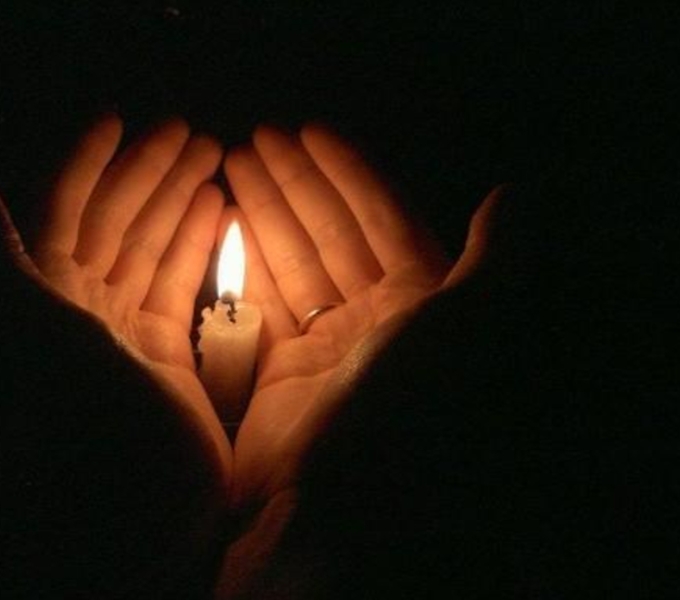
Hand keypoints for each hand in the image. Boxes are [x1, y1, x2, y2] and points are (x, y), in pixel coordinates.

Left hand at [0, 113, 232, 474]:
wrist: (138, 510)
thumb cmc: (90, 420)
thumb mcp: (39, 332)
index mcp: (49, 297)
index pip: (65, 213)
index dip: (86, 164)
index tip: (115, 120)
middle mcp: (83, 309)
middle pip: (117, 223)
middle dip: (149, 173)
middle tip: (189, 131)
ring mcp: (126, 331)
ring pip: (153, 249)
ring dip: (179, 202)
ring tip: (212, 159)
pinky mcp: (166, 355)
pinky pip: (180, 286)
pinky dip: (199, 248)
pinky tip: (219, 214)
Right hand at [225, 124, 504, 508]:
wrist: (349, 503)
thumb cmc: (409, 401)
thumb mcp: (468, 321)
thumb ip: (494, 257)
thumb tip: (511, 195)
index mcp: (419, 304)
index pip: (379, 220)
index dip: (347, 173)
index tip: (310, 132)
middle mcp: (374, 321)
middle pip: (330, 234)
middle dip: (297, 185)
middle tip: (258, 140)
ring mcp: (324, 347)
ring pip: (292, 263)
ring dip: (266, 214)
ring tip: (233, 165)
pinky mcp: (280, 372)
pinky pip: (261, 305)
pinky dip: (244, 265)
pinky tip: (226, 224)